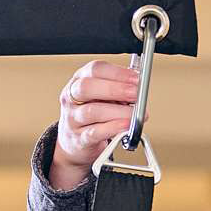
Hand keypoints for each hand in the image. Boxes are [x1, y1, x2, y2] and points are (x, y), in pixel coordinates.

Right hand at [48, 59, 140, 192]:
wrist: (75, 141)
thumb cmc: (93, 115)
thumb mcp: (102, 96)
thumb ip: (118, 89)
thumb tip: (138, 88)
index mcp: (79, 80)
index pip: (95, 69)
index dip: (118, 73)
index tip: (136, 79)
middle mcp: (72, 98)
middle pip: (87, 87)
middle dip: (115, 89)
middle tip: (135, 94)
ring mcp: (73, 119)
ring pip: (91, 111)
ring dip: (117, 111)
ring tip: (134, 114)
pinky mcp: (79, 139)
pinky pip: (94, 133)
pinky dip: (112, 128)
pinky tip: (125, 126)